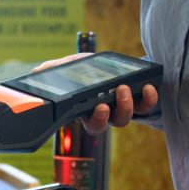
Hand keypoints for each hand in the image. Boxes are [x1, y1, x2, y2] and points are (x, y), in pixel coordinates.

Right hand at [33, 54, 158, 134]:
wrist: (112, 63)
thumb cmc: (87, 68)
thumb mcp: (68, 66)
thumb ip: (52, 69)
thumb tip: (38, 71)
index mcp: (85, 109)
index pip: (89, 123)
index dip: (94, 120)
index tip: (96, 107)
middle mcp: (103, 113)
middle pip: (104, 126)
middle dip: (105, 116)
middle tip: (105, 103)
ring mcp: (121, 108)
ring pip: (123, 119)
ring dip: (125, 105)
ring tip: (123, 87)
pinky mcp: (140, 100)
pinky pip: (146, 107)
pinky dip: (149, 98)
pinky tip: (148, 86)